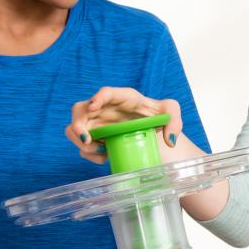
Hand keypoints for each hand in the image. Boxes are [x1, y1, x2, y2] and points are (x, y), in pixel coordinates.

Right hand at [66, 87, 182, 164]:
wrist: (153, 130)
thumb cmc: (158, 116)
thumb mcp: (171, 112)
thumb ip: (175, 121)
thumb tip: (170, 139)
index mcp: (123, 97)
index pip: (106, 92)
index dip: (98, 98)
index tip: (94, 107)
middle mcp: (105, 108)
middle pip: (80, 109)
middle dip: (78, 123)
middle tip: (87, 139)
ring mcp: (98, 123)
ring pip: (74, 128)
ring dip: (79, 140)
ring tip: (97, 150)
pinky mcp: (96, 138)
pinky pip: (83, 146)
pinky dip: (88, 153)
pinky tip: (104, 156)